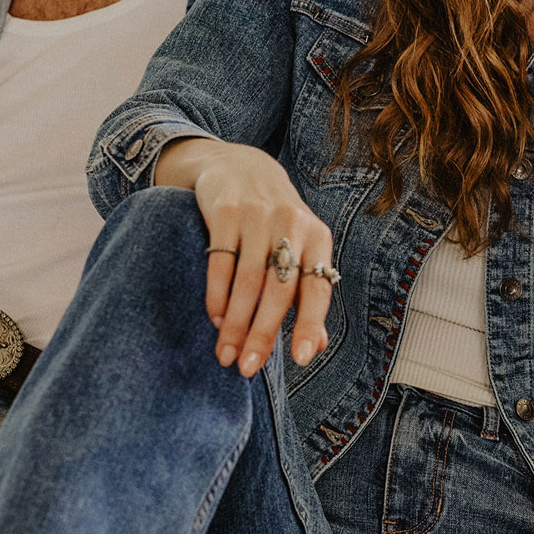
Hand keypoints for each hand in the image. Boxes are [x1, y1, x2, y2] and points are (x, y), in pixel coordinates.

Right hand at [157, 139, 334, 377]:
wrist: (240, 165)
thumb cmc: (275, 221)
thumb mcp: (300, 248)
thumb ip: (307, 295)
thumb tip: (314, 348)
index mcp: (317, 236)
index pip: (317, 287)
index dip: (310, 324)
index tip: (300, 359)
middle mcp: (291, 223)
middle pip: (278, 289)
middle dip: (262, 333)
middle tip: (246, 368)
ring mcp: (258, 215)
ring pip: (247, 280)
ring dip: (235, 323)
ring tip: (225, 353)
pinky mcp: (225, 210)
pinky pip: (220, 262)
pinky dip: (216, 295)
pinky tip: (215, 318)